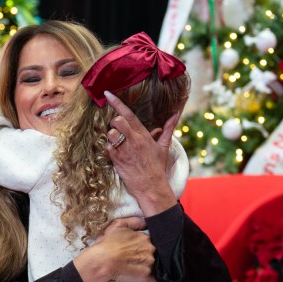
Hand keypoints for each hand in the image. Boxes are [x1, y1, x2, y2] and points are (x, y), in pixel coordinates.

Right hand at [72, 216, 153, 281]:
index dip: (144, 246)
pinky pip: (155, 279)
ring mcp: (149, 263)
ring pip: (155, 265)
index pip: (151, 241)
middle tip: (136, 259)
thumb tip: (145, 222)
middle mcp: (150, 249)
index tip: (138, 249)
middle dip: (148, 255)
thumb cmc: (107, 243)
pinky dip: (156, 280)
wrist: (101, 261)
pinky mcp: (146, 275)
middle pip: (153, 253)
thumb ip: (134, 221)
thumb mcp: (118, 225)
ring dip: (152, 267)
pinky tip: (153, 281)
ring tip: (140, 269)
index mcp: (145, 238)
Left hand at [104, 90, 180, 217]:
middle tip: (119, 129)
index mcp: (143, 135)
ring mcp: (124, 150)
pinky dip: (109, 149)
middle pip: (116, 121)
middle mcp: (133, 140)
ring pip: (110, 134)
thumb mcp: (164, 146)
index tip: (107, 94)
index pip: (128, 115)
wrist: (151, 187)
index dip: (116, 103)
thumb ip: (167, 129)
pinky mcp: (117, 160)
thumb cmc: (157, 167)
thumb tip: (175, 115)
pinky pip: (107, 147)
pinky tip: (116, 153)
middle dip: (114, 122)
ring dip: (111, 136)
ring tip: (118, 142)